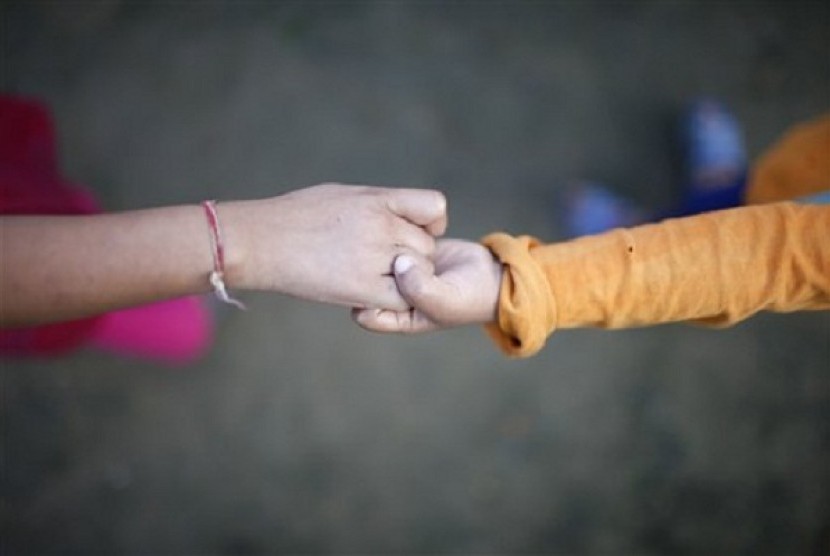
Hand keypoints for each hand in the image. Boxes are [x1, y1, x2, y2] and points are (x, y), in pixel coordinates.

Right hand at [220, 183, 446, 309]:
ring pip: (418, 274)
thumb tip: (400, 214)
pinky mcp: (363, 289)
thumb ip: (379, 205)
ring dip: (403, 280)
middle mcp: (382, 226)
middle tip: (381, 262)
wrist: (260, 240)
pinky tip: (370, 296)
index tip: (413, 231)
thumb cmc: (296, 216)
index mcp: (378, 199)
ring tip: (371, 277)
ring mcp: (374, 257)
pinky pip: (402, 300)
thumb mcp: (343, 195)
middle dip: (411, 255)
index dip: (430, 223)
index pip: (435, 207)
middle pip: (426, 246)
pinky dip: (394, 302)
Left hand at [351, 239, 502, 332]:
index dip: (363, 297)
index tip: (375, 280)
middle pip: (364, 282)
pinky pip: (395, 240)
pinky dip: (400, 232)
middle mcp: (393, 294)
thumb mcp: (445, 301)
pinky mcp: (410, 248)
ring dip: (385, 245)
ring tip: (399, 238)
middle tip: (389, 256)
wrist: (495, 276)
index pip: (363, 312)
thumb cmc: (470, 298)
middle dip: (369, 267)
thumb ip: (419, 288)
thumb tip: (399, 263)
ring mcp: (401, 271)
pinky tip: (412, 229)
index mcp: (396, 316)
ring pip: (377, 258)